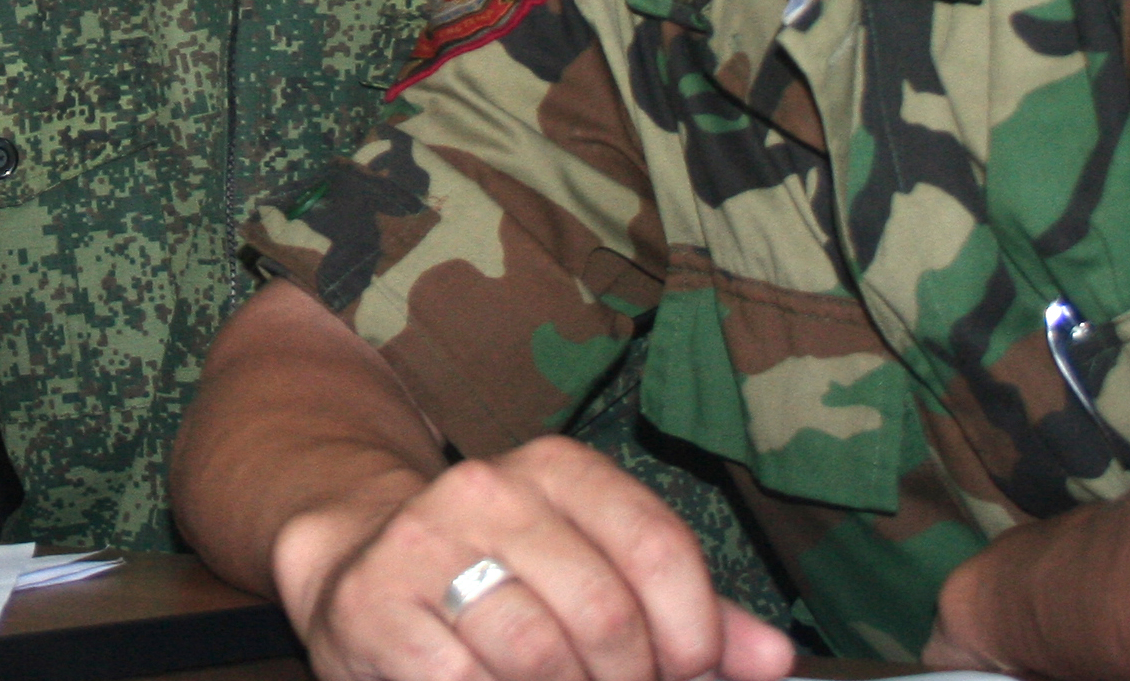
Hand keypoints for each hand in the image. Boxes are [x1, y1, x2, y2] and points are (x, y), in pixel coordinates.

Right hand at [274, 435, 796, 680]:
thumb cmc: (496, 580)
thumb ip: (685, 613)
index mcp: (555, 470)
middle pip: (605, 615)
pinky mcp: (379, 607)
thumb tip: (772, 659)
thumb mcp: (590, 570)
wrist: (357, 565)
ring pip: (541, 656)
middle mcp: (488, 490)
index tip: (683, 672)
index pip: (657, 547)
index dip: (692, 635)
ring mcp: (425, 545)